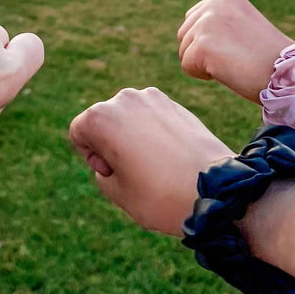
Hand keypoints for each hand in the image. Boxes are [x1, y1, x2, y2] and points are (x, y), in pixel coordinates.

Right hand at [69, 86, 231, 232]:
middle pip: (103, 121)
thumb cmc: (160, 195)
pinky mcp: (175, 103)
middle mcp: (124, 98)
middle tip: (134, 172)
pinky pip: (151, 117)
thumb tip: (113, 152)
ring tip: (154, 165)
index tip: (114, 173)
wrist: (215, 191)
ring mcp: (152, 97)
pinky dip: (152, 133)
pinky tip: (170, 156)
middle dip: (110, 144)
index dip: (90, 157)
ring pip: (128, 118)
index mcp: (100, 117)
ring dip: (131, 137)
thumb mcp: (116, 191)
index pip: (79, 131)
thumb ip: (101, 168)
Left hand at [177, 0, 290, 101]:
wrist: (290, 73)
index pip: (193, 20)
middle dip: (204, 52)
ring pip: (184, 51)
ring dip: (204, 64)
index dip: (212, 41)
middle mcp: (213, 4)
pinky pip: (187, 67)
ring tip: (235, 62)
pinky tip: (230, 71)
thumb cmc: (268, 55)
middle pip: (184, 35)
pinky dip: (204, 76)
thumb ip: (216, 22)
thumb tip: (184, 32)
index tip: (239, 45)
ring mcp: (206, 24)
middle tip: (238, 56)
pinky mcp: (202, 46)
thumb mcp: (240, 25)